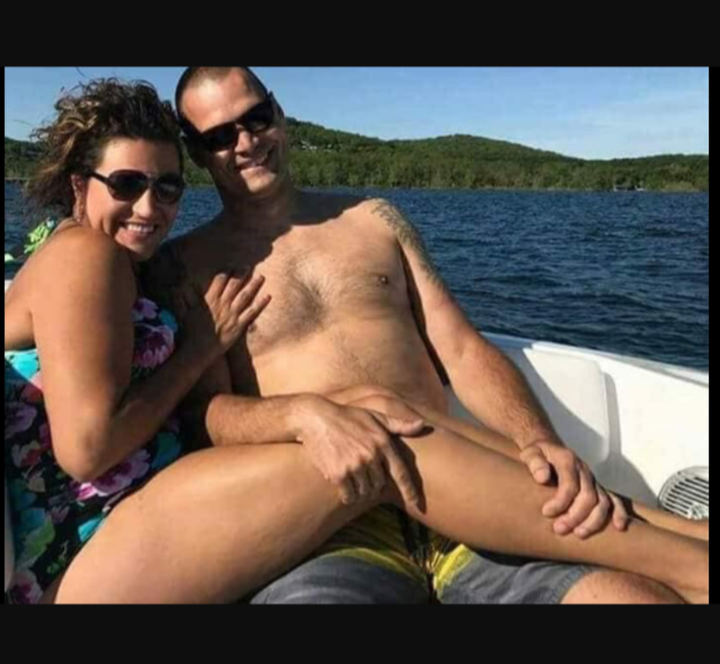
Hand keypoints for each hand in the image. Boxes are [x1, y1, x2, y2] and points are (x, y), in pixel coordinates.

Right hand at [180, 270, 270, 360]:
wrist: (197, 351)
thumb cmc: (189, 333)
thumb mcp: (183, 313)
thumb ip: (181, 299)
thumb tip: (175, 287)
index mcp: (209, 300)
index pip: (219, 281)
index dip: (226, 272)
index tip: (232, 267)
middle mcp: (222, 305)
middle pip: (234, 285)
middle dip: (242, 274)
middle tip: (248, 266)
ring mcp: (232, 315)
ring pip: (245, 296)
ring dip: (254, 285)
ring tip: (261, 276)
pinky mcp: (239, 326)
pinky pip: (252, 313)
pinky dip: (260, 304)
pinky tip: (268, 296)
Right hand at [296, 396, 424, 507]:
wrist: (316, 418)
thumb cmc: (347, 417)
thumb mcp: (374, 416)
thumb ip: (398, 424)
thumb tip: (423, 425)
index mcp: (382, 441)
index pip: (400, 472)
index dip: (409, 490)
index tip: (417, 503)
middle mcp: (371, 454)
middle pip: (379, 485)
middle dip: (373, 484)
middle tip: (362, 475)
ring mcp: (355, 465)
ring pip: (365, 492)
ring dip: (360, 491)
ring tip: (351, 478)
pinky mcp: (338, 474)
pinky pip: (349, 496)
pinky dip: (347, 495)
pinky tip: (343, 487)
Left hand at [520, 439, 628, 537]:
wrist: (548, 448)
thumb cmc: (537, 454)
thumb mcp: (530, 453)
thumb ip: (535, 462)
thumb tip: (542, 477)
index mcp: (567, 460)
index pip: (569, 484)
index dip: (560, 501)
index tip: (545, 513)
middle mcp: (584, 470)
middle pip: (588, 496)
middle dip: (575, 516)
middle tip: (559, 529)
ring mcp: (593, 480)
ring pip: (602, 501)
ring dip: (593, 521)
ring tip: (579, 534)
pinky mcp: (598, 488)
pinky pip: (614, 500)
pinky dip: (619, 513)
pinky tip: (619, 527)